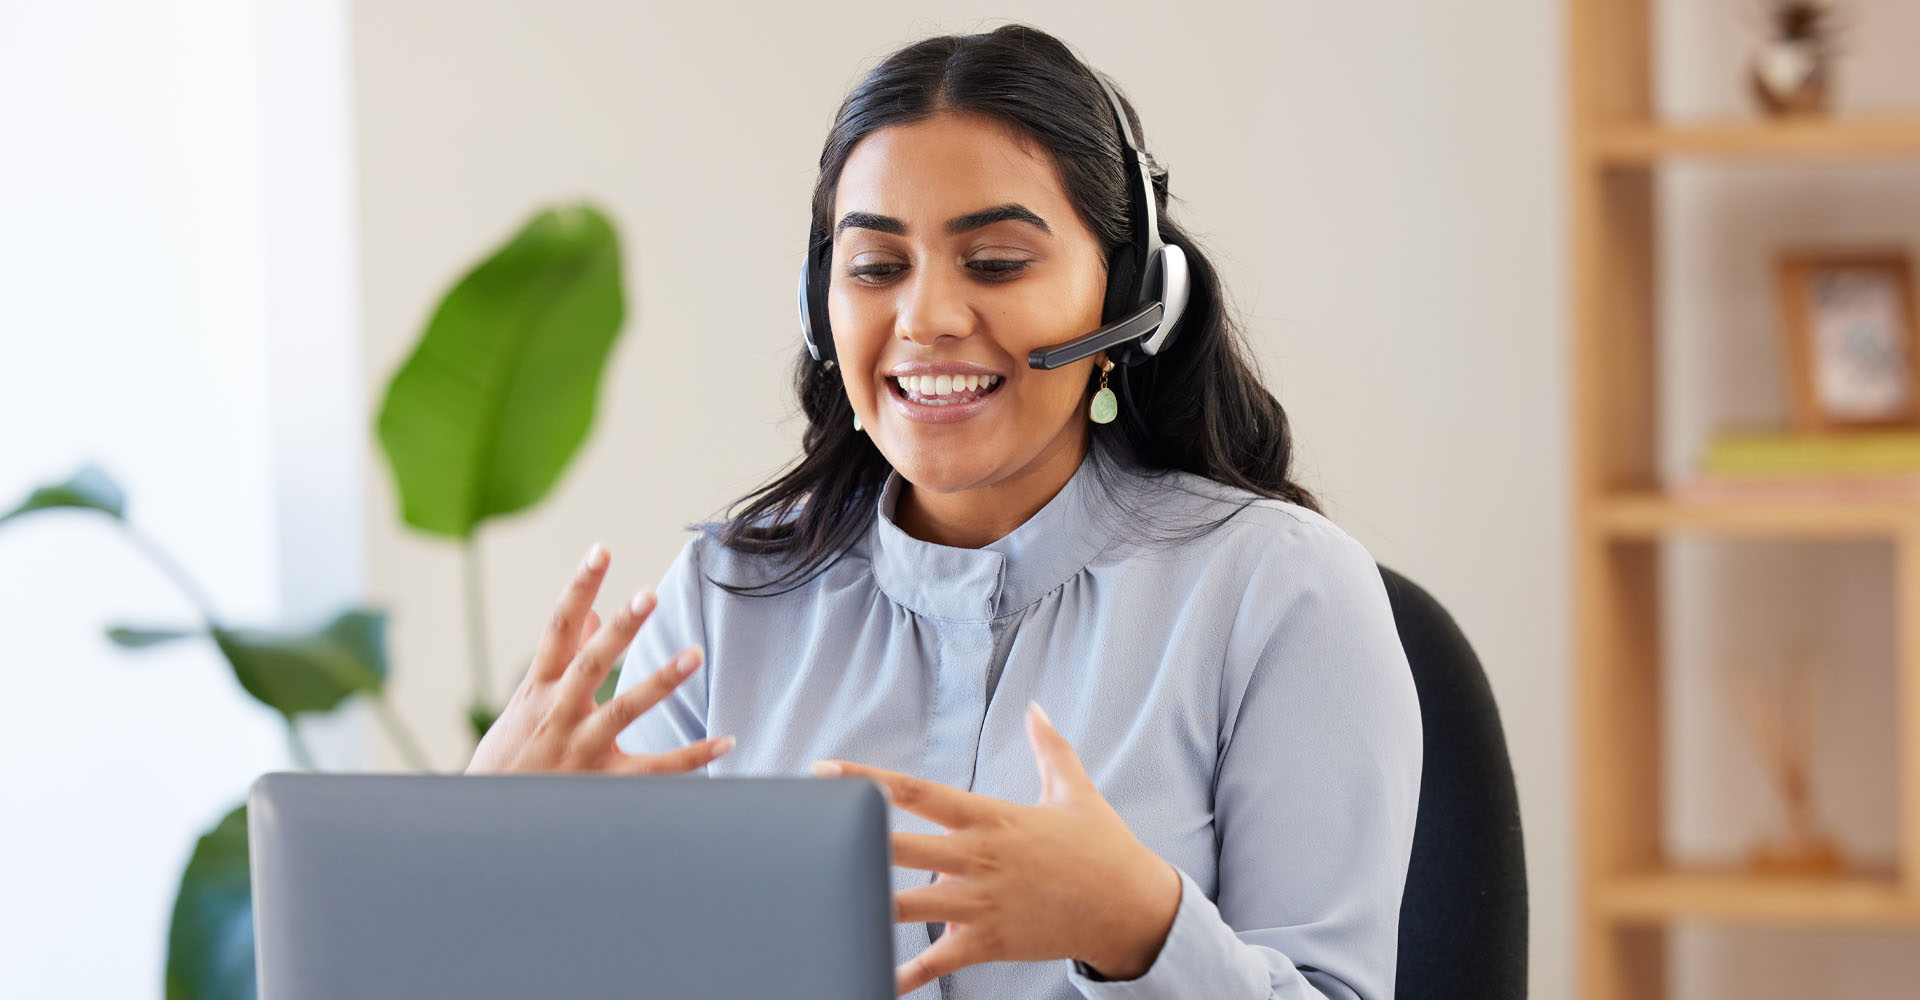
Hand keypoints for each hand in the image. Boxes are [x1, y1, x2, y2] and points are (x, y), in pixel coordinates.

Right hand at [464, 542, 734, 774]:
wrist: (487, 828)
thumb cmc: (508, 762)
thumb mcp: (526, 705)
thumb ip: (562, 661)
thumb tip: (594, 615)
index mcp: (539, 690)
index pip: (558, 628)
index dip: (578, 588)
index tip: (600, 551)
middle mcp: (559, 714)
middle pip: (591, 663)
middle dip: (618, 629)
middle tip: (648, 595)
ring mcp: (581, 749)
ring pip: (623, 711)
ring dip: (660, 681)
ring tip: (694, 654)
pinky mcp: (603, 783)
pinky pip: (654, 768)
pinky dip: (691, 756)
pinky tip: (726, 741)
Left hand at [811, 701, 1181, 994]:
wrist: (1130, 906)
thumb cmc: (1101, 846)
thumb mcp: (1074, 790)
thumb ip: (1048, 747)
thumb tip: (1036, 706)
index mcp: (991, 817)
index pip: (918, 793)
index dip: (867, 781)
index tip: (825, 772)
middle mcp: (979, 858)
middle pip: (899, 847)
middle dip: (850, 839)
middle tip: (801, 832)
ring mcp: (981, 903)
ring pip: (908, 905)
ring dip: (863, 903)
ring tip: (817, 903)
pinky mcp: (988, 942)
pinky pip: (935, 963)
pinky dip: (902, 975)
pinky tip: (866, 978)